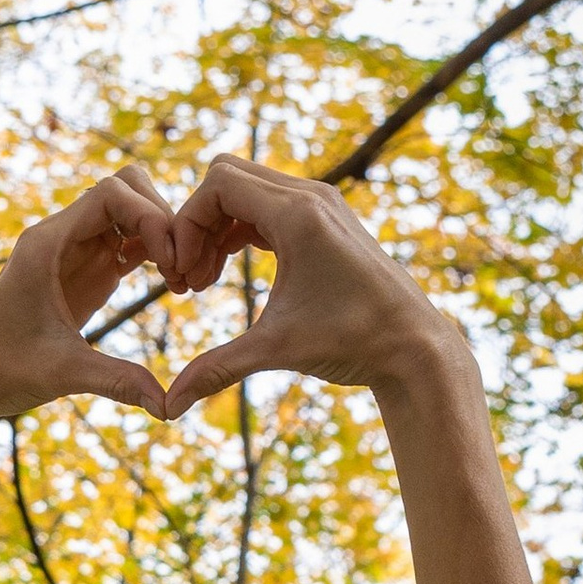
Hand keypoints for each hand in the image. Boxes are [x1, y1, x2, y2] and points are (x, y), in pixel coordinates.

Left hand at [0, 171, 179, 431]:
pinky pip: (127, 241)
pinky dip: (153, 253)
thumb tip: (168, 408)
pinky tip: (172, 285)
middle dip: (161, 218)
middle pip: (126, 189)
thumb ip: (116, 382)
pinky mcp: (84, 270)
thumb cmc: (1, 371)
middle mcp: (61, 236)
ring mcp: (74, 250)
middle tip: (182, 267)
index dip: (150, 214)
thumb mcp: (62, 375)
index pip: (111, 193)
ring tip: (181, 279)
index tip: (171, 258)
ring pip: (130, 211)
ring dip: (161, 236)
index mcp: (47, 243)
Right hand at [163, 152, 465, 418]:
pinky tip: (228, 273)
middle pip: (227, 176)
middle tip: (189, 277)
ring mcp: (321, 204)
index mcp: (298, 214)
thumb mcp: (277, 350)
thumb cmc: (353, 341)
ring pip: (246, 189)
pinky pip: (266, 206)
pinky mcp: (325, 220)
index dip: (187, 223)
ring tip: (203, 282)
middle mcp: (311, 197)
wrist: (413, 346)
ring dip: (217, 228)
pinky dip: (240, 231)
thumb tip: (168, 407)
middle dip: (197, 223)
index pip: (217, 183)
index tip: (183, 274)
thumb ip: (217, 369)